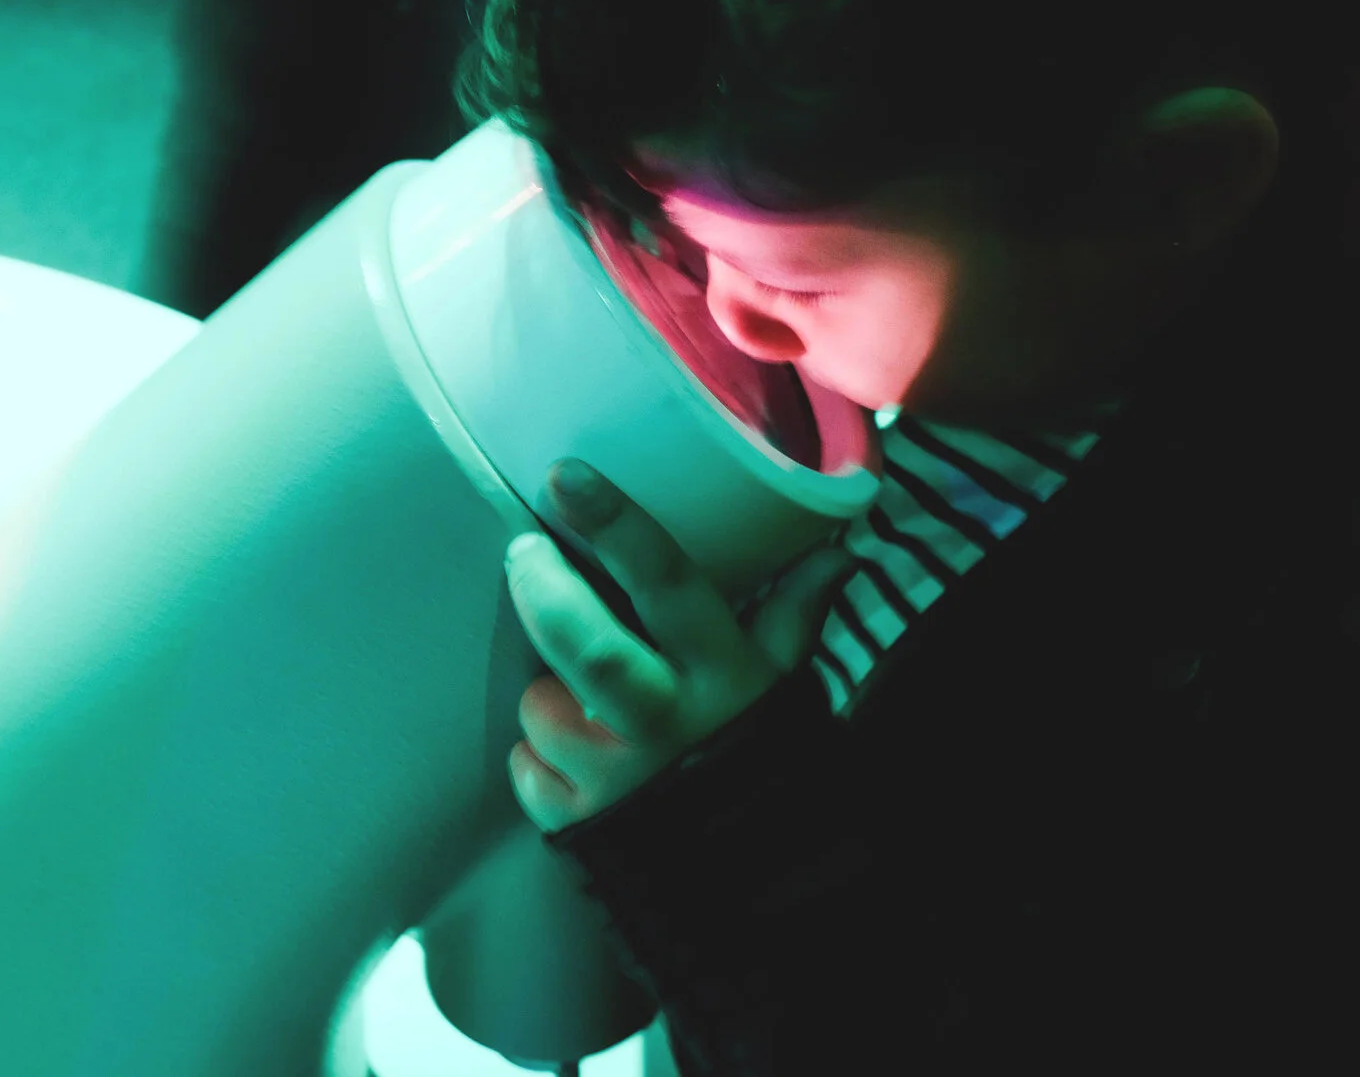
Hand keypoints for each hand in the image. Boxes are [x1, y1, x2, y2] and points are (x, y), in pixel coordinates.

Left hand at [504, 459, 852, 832]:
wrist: (756, 881)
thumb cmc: (760, 755)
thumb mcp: (781, 683)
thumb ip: (791, 613)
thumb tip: (835, 549)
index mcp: (719, 670)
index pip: (665, 582)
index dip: (614, 525)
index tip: (566, 477)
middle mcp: (666, 719)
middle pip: (584, 642)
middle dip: (542, 587)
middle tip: (524, 552)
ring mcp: (617, 776)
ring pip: (541, 704)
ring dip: (549, 696)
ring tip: (591, 708)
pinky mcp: (577, 821)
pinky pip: (527, 766)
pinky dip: (541, 760)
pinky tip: (582, 763)